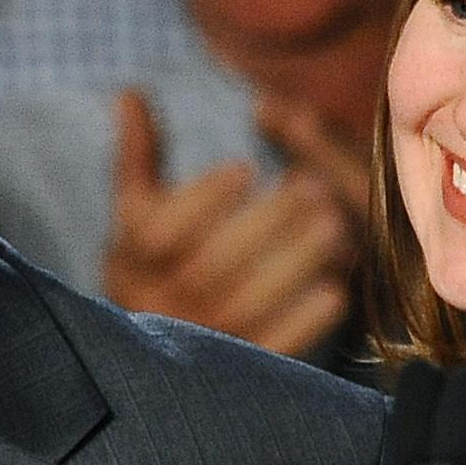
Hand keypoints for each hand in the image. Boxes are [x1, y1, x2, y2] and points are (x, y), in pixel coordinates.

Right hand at [103, 91, 358, 356]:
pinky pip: (271, 350)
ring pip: (245, 305)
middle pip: (208, 266)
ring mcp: (197, 341)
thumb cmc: (153, 261)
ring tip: (335, 226)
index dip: (202, 199)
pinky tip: (335, 289)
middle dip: (264, 224)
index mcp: (131, 260)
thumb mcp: (138, 211)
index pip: (158, 231)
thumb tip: (130, 94)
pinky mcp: (235, 371)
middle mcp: (157, 303)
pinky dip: (303, 322)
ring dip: (293, 264)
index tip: (246, 168)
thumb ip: (139, 156)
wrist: (151, 356)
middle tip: (313, 188)